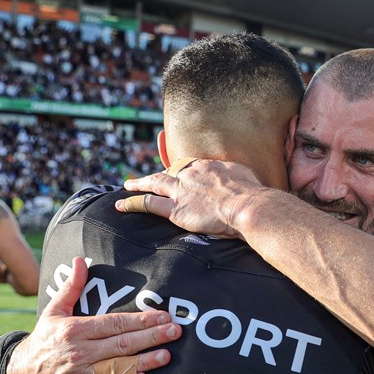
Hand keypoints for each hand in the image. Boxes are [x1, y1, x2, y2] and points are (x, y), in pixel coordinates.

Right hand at [6, 257, 180, 373]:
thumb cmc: (43, 342)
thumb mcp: (53, 312)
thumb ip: (72, 288)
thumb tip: (80, 261)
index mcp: (75, 330)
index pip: (115, 323)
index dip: (141, 320)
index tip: (163, 316)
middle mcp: (78, 351)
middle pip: (121, 343)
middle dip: (151, 337)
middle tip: (175, 331)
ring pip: (117, 367)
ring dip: (143, 361)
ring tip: (166, 355)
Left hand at [116, 159, 265, 239]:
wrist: (247, 206)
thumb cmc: (252, 195)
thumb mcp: (245, 176)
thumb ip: (234, 176)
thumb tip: (237, 179)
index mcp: (208, 166)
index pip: (188, 164)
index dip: (180, 167)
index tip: (176, 169)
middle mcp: (191, 174)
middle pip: (169, 171)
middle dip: (159, 174)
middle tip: (150, 179)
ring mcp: (181, 191)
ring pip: (154, 183)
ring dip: (139, 183)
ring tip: (128, 185)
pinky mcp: (176, 210)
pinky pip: (148, 204)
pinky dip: (133, 203)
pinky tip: (121, 205)